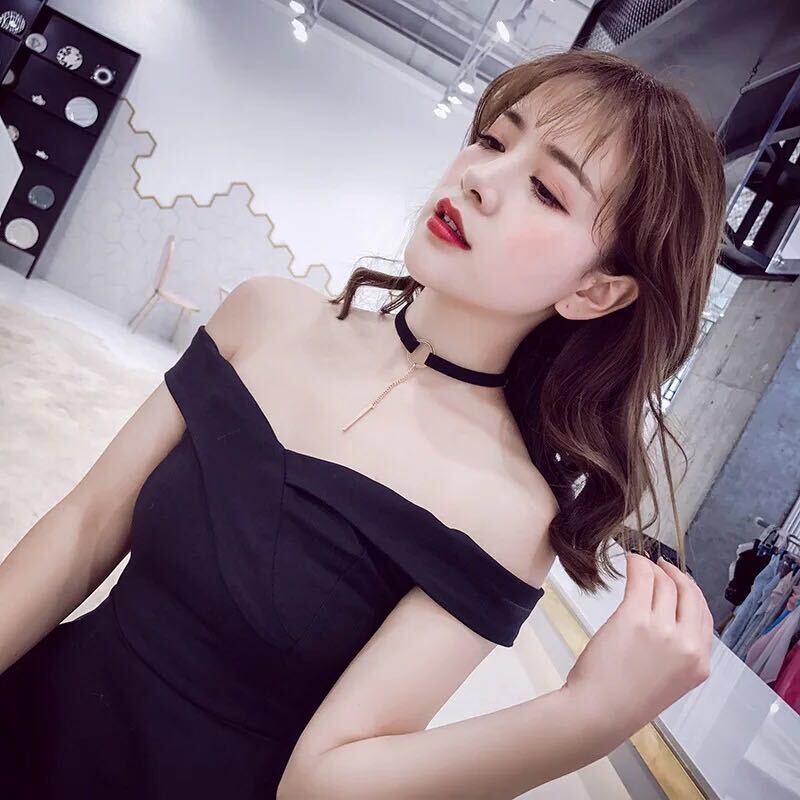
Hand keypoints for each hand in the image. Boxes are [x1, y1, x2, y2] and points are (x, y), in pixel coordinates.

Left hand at [560, 552, 712, 738]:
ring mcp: (663, 630)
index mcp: (700, 663)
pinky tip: (631, 560)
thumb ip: (677, 652)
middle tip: (662, 566)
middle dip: (677, 576)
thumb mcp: (669, 681)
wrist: (600, 711)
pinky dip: (638, 564)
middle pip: (689, 595)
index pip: (704, 617)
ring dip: (654, 568)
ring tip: (643, 564)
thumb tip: (670, 619)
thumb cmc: (625, 700)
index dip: (691, 594)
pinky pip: (642, 579)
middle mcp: (687, 645)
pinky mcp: (635, 618)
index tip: (679, 583)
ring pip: (665, 584)